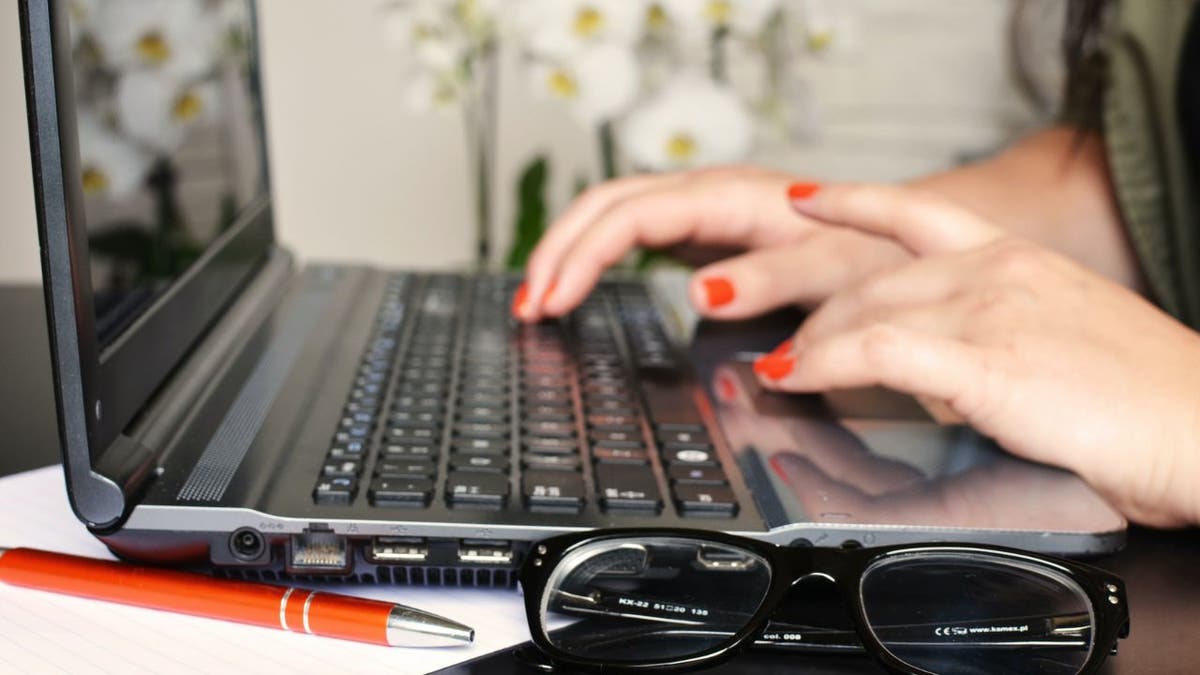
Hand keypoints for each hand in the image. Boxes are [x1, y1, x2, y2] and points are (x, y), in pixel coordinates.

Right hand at [513, 166, 908, 320]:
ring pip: (612, 213)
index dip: (582, 258)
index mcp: (731, 198)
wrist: (901, 236)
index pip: (631, 218)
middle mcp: (709, 193)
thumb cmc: (872, 253)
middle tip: (527, 308)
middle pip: (606, 205)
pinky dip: (595, 257)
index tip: (552, 303)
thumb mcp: (832, 270)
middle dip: (558, 253)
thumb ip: (771, 277)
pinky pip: (631, 232)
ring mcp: (703, 209)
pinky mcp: (703, 229)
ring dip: (567, 252)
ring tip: (537, 298)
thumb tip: (700, 291)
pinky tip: (577, 285)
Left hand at [752, 183, 1199, 526]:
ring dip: (811, 346)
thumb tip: (937, 365)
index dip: (852, 201)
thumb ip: (994, 335)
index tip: (807, 199)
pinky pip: (877, 352)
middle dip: (820, 317)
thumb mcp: (1060, 340)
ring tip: (781, 370)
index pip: (917, 213)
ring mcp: (990, 310)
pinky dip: (823, 364)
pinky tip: (798, 377)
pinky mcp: (985, 361)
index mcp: (1018, 258)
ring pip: (865, 311)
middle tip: (789, 347)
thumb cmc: (1147, 400)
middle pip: (873, 279)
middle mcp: (998, 269)